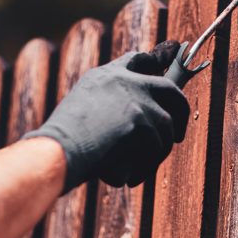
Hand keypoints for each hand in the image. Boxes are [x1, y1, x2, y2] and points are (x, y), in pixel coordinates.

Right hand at [23, 42, 188, 191]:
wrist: (56, 152)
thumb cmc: (61, 144)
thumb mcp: (82, 112)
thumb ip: (109, 107)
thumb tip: (137, 124)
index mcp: (106, 76)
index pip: (137, 60)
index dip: (155, 64)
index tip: (167, 67)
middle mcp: (124, 81)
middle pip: (170, 89)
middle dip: (181, 112)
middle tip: (178, 135)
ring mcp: (135, 98)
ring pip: (166, 126)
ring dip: (156, 152)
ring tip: (139, 170)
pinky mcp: (141, 120)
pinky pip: (156, 149)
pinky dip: (145, 168)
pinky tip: (129, 177)